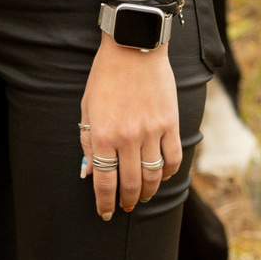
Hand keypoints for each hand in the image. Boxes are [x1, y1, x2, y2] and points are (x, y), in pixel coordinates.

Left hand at [80, 39, 178, 218]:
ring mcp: (152, 131)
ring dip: (149, 191)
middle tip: (126, 205)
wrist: (133, 47)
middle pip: (131, 183)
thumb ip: (88, 140)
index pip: (104, 181)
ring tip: (144, 195)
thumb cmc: (105, 76)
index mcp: (103, 134)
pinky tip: (162, 175)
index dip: (104, 203)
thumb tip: (89, 172)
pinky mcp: (170, 123)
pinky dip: (169, 173)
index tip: (106, 213)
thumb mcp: (87, 107)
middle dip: (128, 200)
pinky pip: (174, 159)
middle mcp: (128, 137)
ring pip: (154, 176)